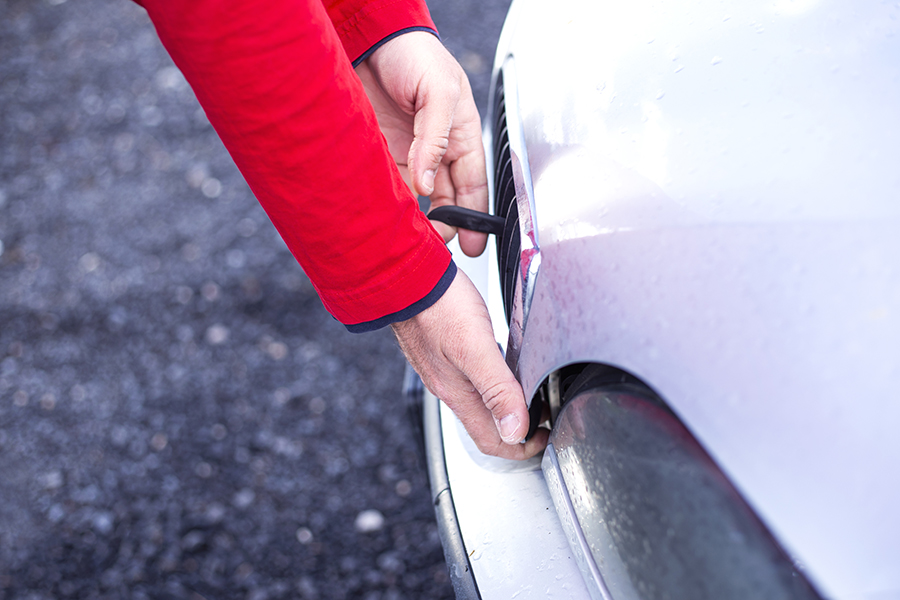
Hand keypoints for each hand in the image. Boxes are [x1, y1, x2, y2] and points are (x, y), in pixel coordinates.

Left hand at [355, 32, 488, 257]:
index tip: (474, 246)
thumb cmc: (415, 55)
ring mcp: (407, 154)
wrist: (370, 39)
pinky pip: (388, 188)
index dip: (475, 218)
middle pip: (446, 200)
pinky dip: (389, 206)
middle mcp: (436, 150)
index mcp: (462, 137)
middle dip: (445, 227)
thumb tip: (426, 184)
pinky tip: (388, 220)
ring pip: (416, 201)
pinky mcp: (380, 154)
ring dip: (416, 222)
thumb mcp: (439, 92)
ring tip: (413, 241)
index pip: (473, 186)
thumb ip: (435, 140)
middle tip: (437, 247)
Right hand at [391, 269, 548, 459]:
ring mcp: (442, 368)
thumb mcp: (475, 348)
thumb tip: (516, 431)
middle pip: (485, 425)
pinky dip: (492, 382)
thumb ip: (497, 390)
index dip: (522, 446)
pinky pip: (470, 378)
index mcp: (456, 393)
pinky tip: (503, 365)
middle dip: (517, 428)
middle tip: (544, 416)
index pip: (491, 441)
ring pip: (478, 401)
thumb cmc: (435, 306)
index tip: (545, 436)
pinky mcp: (441, 350)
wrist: (403, 276)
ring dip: (505, 405)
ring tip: (531, 395)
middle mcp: (447, 386)